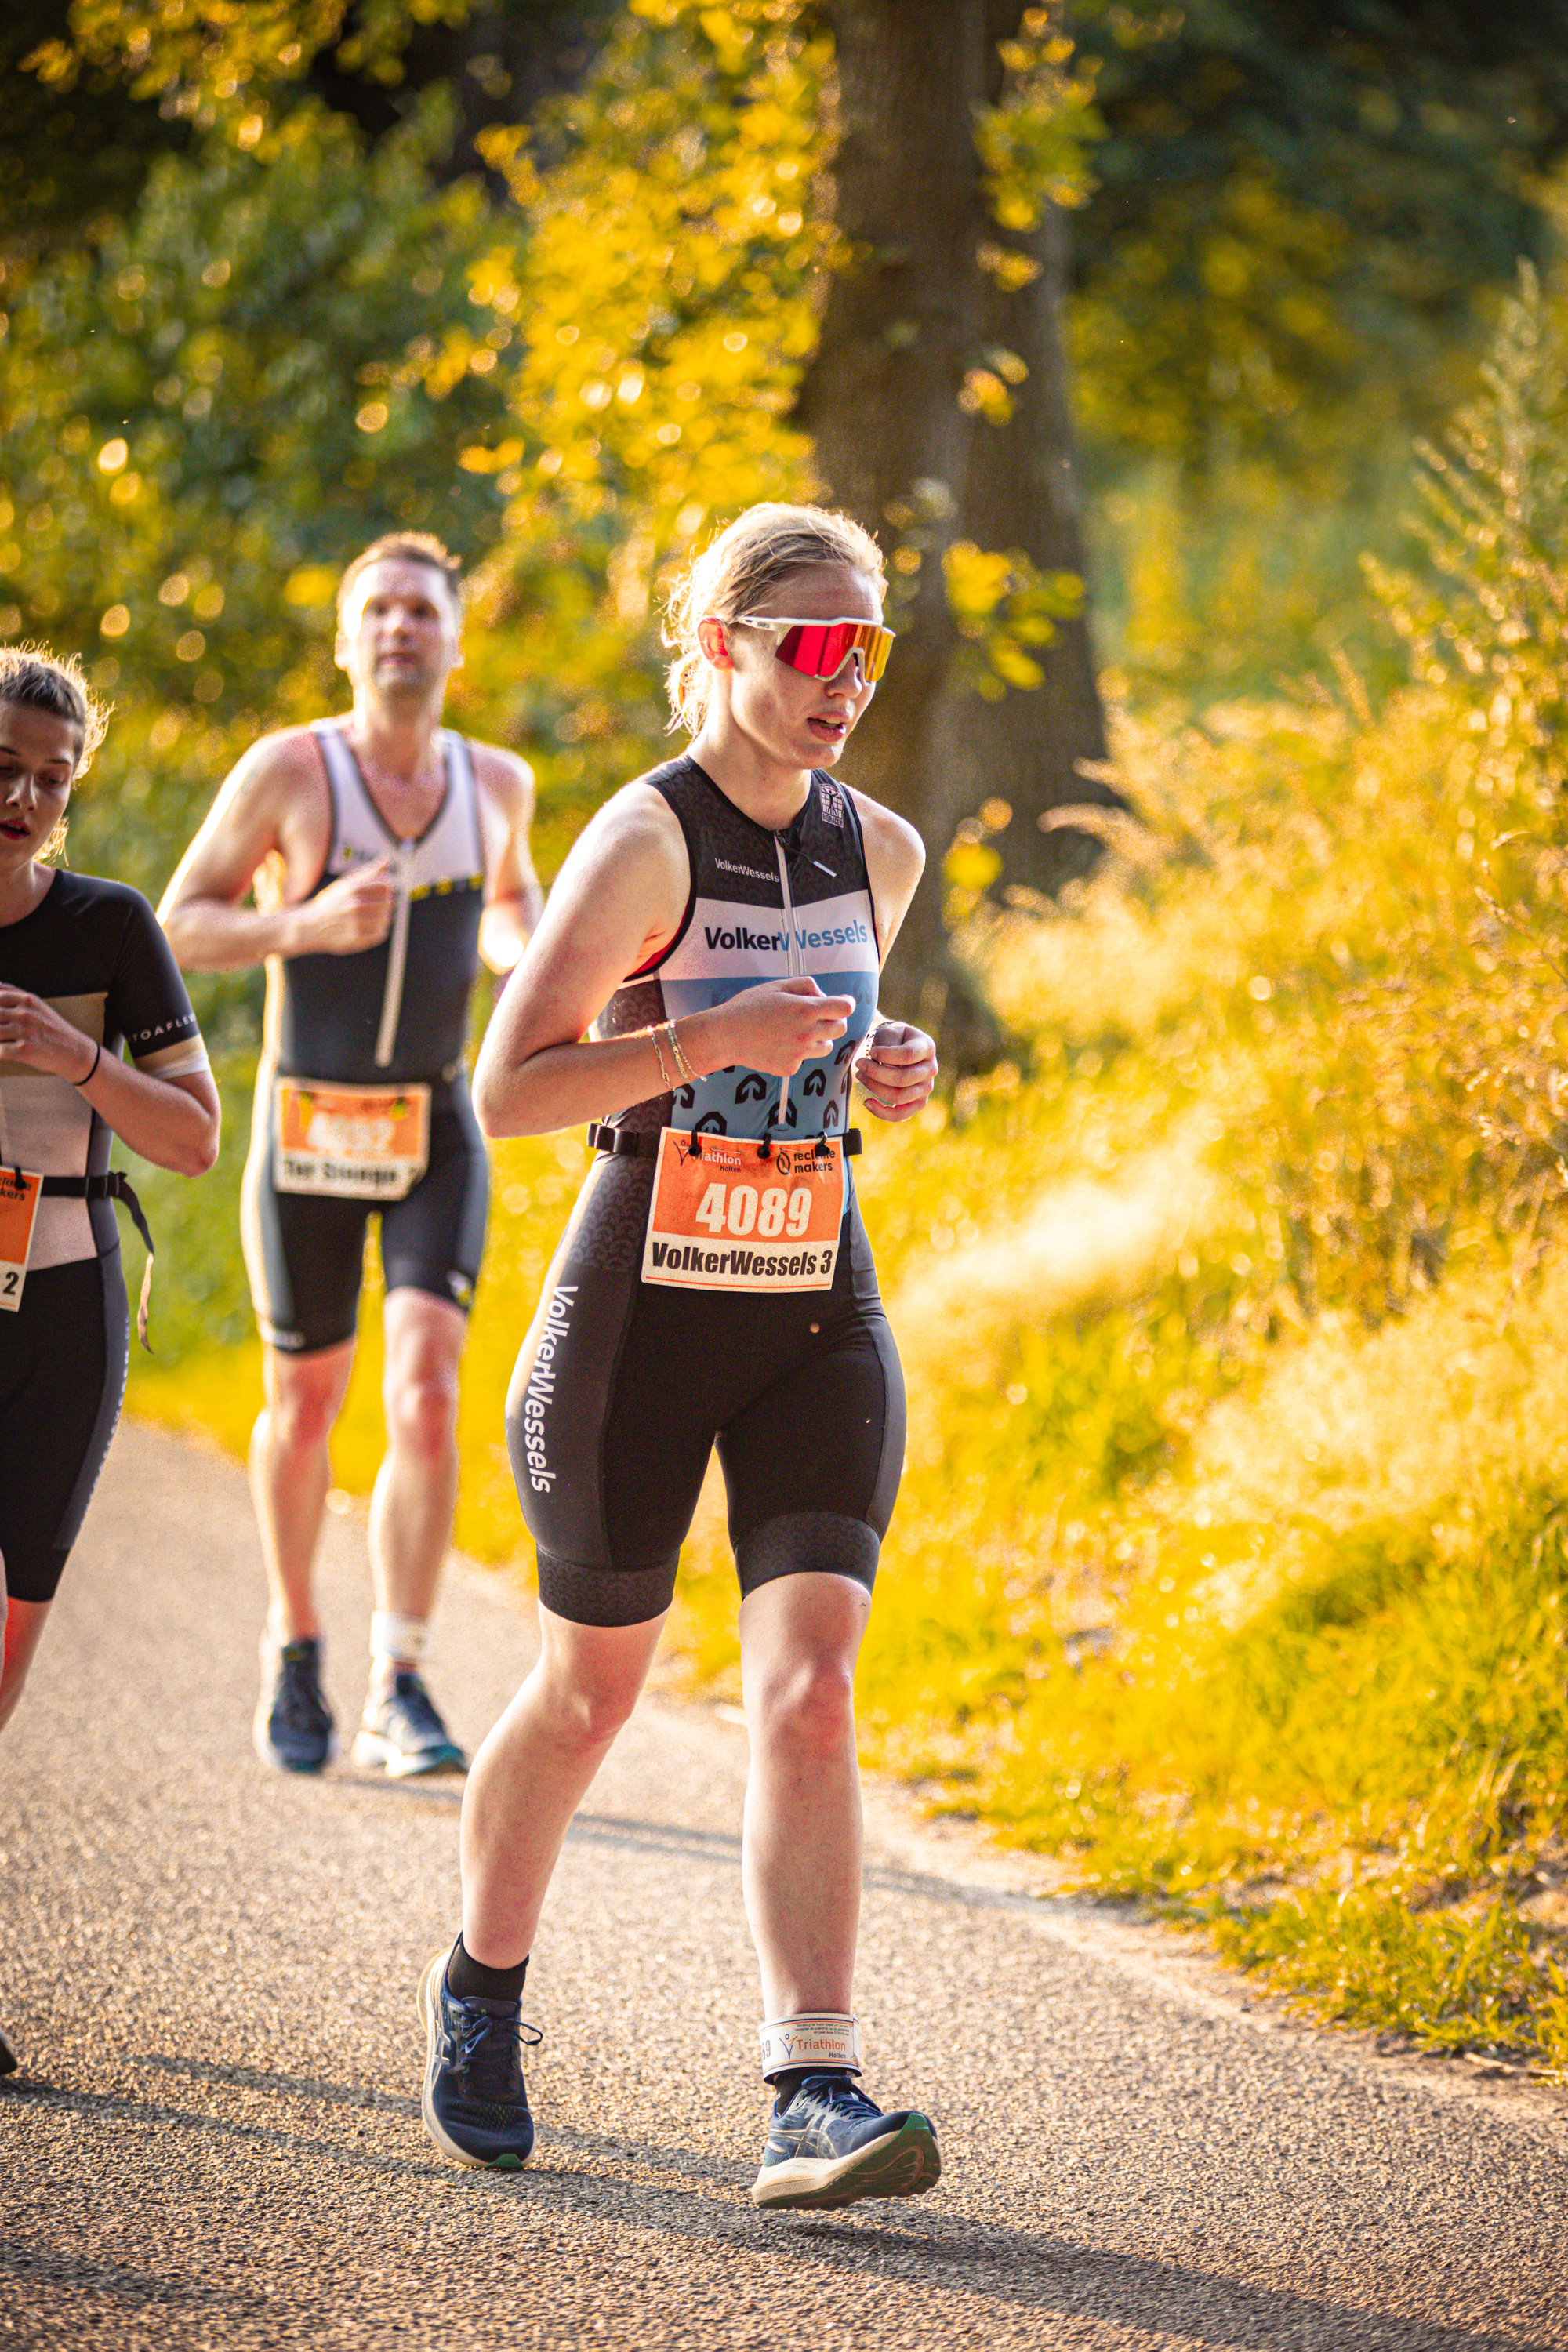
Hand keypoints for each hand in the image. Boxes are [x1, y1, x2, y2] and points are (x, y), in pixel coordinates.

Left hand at [0, 985, 98, 1081]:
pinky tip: (10, 1052)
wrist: (75, 1052)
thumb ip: (15, 995)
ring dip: (0, 1039)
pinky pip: (0, 1051)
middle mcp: (25, 1013)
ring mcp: (24, 1031)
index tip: (3, 1018)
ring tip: (10, 1041)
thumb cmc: (54, 1030)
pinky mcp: (23, 1050)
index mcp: (27, 1000)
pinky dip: (1, 1053)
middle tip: (8, 1031)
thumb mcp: (38, 1006)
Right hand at [290, 858, 396, 954]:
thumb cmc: (332, 902)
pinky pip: (381, 933)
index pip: (386, 886)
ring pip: (386, 919)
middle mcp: (355, 905)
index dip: (386, 889)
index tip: (379, 892)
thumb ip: (368, 872)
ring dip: (381, 918)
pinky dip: (377, 930)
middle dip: (384, 904)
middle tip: (372, 906)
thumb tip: (387, 859)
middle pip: (389, 902)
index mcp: (353, 888)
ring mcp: (356, 924)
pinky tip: (367, 927)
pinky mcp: (357, 940)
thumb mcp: (346, 883)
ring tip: (369, 917)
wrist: (310, 927)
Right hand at [703, 976, 855, 1078]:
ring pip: (826, 1046)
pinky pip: (805, 1059)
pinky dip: (798, 1052)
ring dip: (819, 1038)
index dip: (845, 1003)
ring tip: (796, 1031)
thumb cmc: (749, 1006)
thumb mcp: (777, 986)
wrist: (725, 1035)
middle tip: (819, 1016)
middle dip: (833, 1020)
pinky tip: (779, 1044)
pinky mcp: (790, 1068)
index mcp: (805, 1010)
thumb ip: (806, 986)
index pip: (844, 1009)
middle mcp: (806, 1033)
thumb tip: (824, 996)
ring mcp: (799, 1053)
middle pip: (840, 1029)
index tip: (841, 1003)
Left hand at [855, 1020, 937, 1120]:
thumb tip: (882, 1066)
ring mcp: (926, 1087)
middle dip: (875, 1072)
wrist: (898, 1046)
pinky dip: (882, 1112)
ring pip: (899, 1096)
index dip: (885, 1055)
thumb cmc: (892, 1038)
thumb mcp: (890, 1031)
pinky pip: (901, 1114)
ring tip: (860, 1076)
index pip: (908, 1055)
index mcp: (927, 1047)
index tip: (871, 1052)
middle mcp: (931, 1069)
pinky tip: (867, 1102)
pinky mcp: (917, 1102)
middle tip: (859, 1064)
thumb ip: (888, 1044)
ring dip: (874, 1087)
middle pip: (903, 1078)